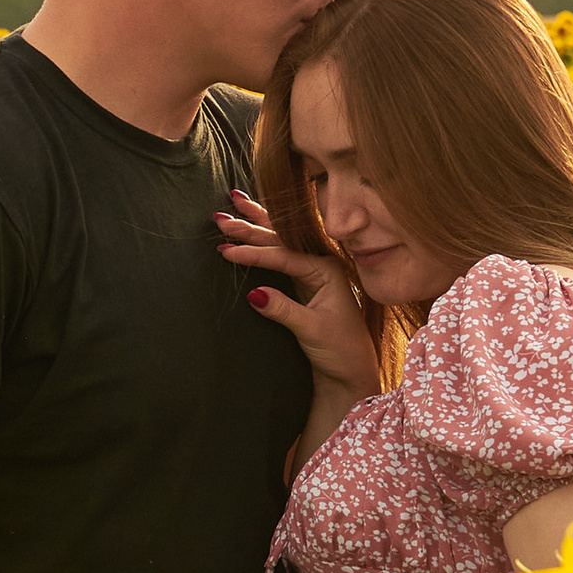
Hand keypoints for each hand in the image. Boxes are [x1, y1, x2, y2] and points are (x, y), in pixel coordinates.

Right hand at [216, 190, 379, 397]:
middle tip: (220, 217)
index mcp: (327, 270)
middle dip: (250, 227)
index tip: (227, 252)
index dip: (254, 253)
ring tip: (234, 201)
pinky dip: (263, 240)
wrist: (352, 371)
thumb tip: (253, 293)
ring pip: (279, 241)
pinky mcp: (304, 283)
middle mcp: (321, 264)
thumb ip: (283, 309)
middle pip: (281, 240)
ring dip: (256, 223)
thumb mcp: (312, 330)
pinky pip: (279, 255)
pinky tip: (253, 224)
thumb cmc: (340, 350)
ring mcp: (312, 271)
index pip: (283, 256)